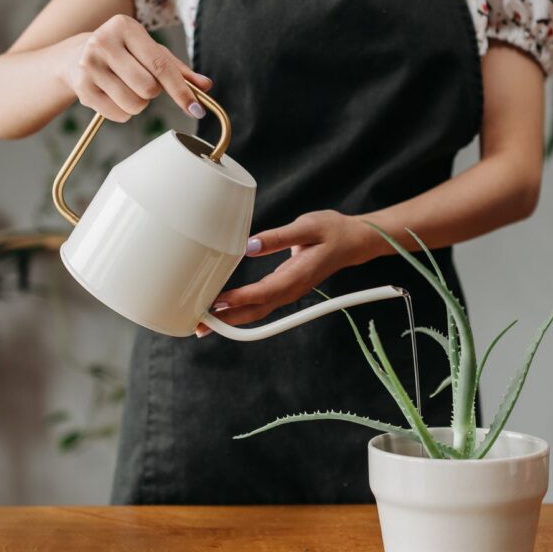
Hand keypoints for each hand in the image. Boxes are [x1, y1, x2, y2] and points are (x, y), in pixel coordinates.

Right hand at [64, 14, 212, 122]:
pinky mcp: (81, 88)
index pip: (160, 65)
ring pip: (134, 104)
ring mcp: (88, 65)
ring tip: (126, 87)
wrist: (75, 57)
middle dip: (152, 93)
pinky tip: (113, 95)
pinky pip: (119, 114)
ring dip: (138, 104)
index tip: (196, 109)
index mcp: (124, 26)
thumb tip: (205, 86)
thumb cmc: (123, 53)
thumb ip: (178, 69)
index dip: (181, 91)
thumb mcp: (150, 52)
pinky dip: (124, 112)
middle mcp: (103, 42)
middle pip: (148, 88)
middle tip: (141, 81)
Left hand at [198, 211, 374, 336]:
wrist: (353, 241)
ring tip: (204, 322)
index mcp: (297, 276)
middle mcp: (291, 289)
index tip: (216, 302)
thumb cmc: (332, 230)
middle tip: (199, 325)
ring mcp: (289, 291)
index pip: (263, 292)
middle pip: (256, 311)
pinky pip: (261, 304)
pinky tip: (225, 308)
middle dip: (227, 320)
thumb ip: (278, 237)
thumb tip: (249, 246)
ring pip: (257, 310)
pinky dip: (241, 309)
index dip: (239, 299)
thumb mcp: (307, 226)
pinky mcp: (285, 288)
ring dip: (231, 318)